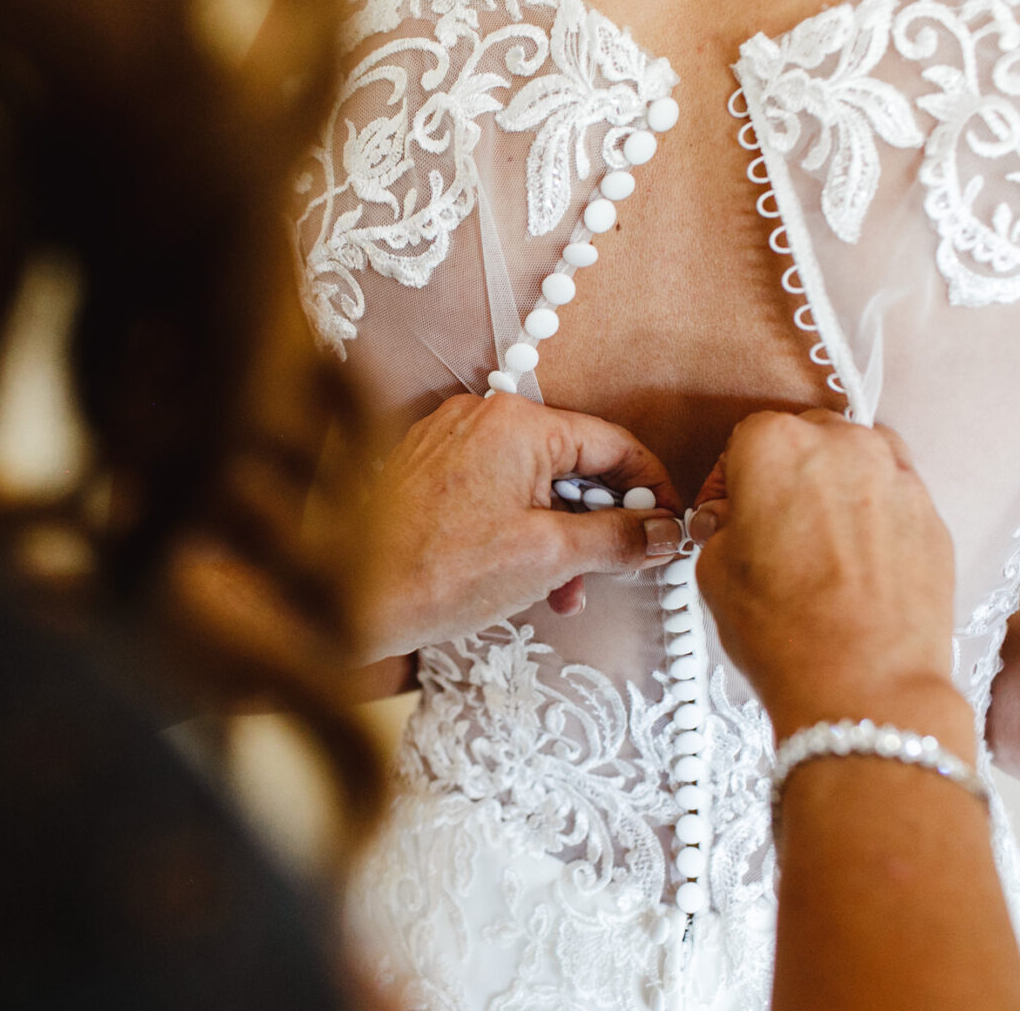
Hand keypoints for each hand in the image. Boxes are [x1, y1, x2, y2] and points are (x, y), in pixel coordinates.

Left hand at [358, 393, 682, 660]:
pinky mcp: (427, 471)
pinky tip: (523, 579)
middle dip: (599, 523)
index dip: (651, 488)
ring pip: (532, 483)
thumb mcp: (548, 558)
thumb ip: (617, 538)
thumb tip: (666, 532)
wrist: (350, 601)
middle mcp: (480, 418)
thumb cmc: (439, 574)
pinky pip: (494, 491)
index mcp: (516, 423)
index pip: (611, 443)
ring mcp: (448, 442)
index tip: (669, 526)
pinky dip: (519, 530)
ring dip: (559, 536)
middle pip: (571, 463)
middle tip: (618, 567)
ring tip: (564, 592)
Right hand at [691, 410, 966, 740]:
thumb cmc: (785, 630)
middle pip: (806, 439)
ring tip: (818, 540)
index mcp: (775, 446)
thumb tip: (733, 521)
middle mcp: (843, 445)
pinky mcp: (933, 514)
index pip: (742, 439)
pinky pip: (893, 497)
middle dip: (785, 474)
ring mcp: (897, 477)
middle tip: (769, 524)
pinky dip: (873, 516)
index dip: (727, 480)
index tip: (724, 511)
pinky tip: (855, 562)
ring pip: (856, 460)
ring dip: (834, 486)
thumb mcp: (713, 571)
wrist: (866, 684)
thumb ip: (721, 525)